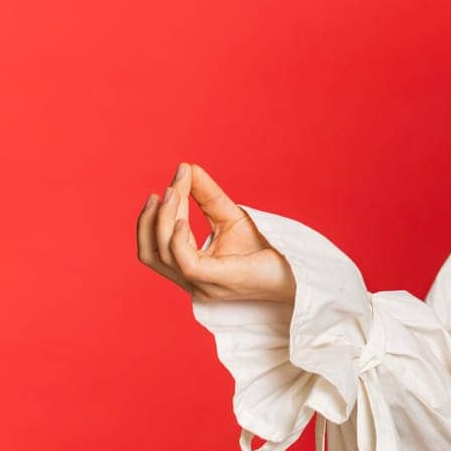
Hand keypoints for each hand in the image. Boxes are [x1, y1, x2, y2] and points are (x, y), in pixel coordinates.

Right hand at [136, 161, 296, 303]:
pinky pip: (185, 262)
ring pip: (163, 254)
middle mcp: (192, 281)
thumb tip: (187, 167)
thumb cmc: (266, 249)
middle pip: (152, 252)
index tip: (172, 182)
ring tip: (174, 192)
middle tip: (167, 189)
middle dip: (152, 218)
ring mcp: (203, 284)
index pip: (158, 245)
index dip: (158, 214)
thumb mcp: (230, 216)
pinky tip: (182, 220)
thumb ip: (207, 195)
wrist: (298, 270)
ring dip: (163, 220)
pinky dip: (178, 239)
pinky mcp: (218, 280)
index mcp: (191, 270)